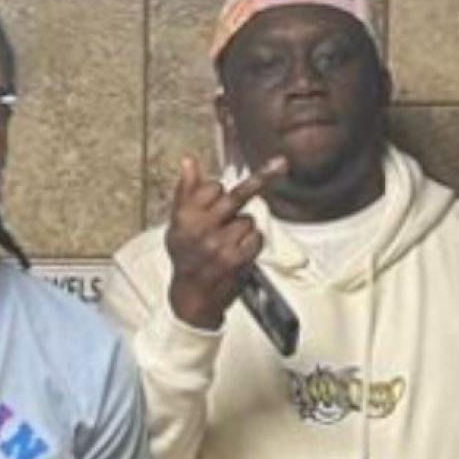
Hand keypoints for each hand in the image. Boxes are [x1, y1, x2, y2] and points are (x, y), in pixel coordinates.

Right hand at [164, 154, 286, 331]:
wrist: (191, 297)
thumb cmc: (186, 259)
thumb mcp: (177, 224)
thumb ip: (185, 191)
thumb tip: (189, 162)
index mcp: (185, 217)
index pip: (212, 187)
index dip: (218, 190)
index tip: (221, 192)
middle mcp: (201, 229)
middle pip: (237, 196)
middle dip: (262, 179)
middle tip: (282, 164)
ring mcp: (219, 244)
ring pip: (248, 220)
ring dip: (243, 229)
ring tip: (229, 242)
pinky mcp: (235, 259)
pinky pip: (256, 239)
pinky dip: (252, 244)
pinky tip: (238, 252)